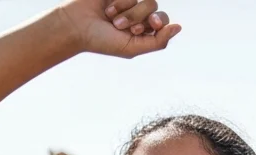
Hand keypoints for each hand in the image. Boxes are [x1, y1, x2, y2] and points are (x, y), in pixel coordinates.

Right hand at [53, 0, 179, 58]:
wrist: (76, 26)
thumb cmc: (103, 41)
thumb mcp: (132, 47)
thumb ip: (158, 41)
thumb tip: (179, 27)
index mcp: (144, 31)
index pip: (162, 21)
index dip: (157, 22)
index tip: (144, 26)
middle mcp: (139, 15)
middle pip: (155, 9)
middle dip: (140, 17)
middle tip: (122, 25)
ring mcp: (129, 2)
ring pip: (145, 0)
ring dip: (128, 11)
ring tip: (112, 18)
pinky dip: (119, 2)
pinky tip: (107, 8)